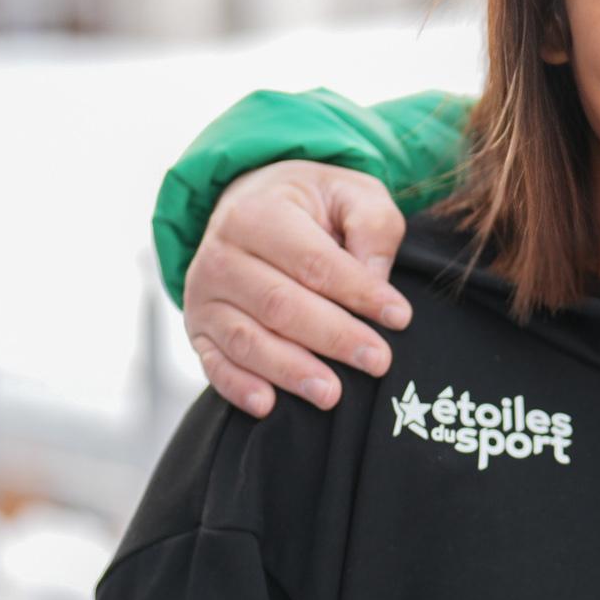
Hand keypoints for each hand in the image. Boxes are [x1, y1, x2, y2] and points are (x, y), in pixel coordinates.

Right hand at [185, 162, 411, 415]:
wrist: (251, 206)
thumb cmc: (312, 207)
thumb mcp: (351, 194)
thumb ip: (372, 225)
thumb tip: (377, 279)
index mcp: (259, 214)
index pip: (313, 262)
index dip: (358, 292)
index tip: (399, 317)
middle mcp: (222, 255)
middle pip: (280, 305)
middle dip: (333, 337)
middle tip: (377, 361)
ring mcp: (204, 296)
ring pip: (247, 339)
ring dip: (290, 371)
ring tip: (331, 394)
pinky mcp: (199, 329)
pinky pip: (214, 363)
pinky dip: (237, 387)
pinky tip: (268, 405)